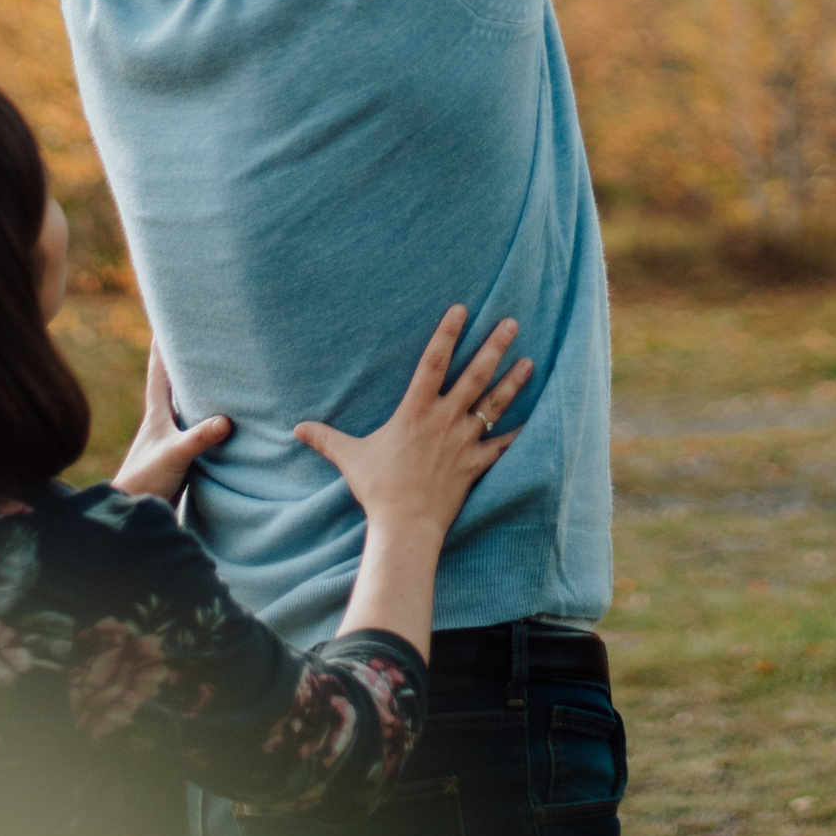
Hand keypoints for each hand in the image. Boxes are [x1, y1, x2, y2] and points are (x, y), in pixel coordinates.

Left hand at [112, 338, 232, 506]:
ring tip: (217, 370)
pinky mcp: (180, 457)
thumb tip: (226, 420)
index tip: (167, 317)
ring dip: (198, 389)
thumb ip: (199, 438)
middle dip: (185, 360)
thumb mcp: (174, 456)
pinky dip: (208, 417)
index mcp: (156, 413)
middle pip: (173, 383)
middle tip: (199, 335)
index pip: (159, 370)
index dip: (163, 343)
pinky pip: (197, 427)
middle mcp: (163, 421)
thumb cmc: (145, 481)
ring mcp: (171, 439)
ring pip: (186, 405)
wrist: (132, 515)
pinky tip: (223, 417)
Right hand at [294, 306, 531, 548]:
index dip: (447, 333)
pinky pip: (503, 447)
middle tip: (513, 322)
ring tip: (530, 360)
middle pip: (474, 376)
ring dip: (513, 382)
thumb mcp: (350, 458)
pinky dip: (520, 434)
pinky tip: (539, 421)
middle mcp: (443, 420)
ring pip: (493, 405)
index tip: (462, 308)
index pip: (433, 362)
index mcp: (415, 412)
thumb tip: (296, 428)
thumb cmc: (378, 490)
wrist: (405, 527)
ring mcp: (463, 442)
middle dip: (494, 347)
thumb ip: (326, 438)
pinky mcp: (475, 465)